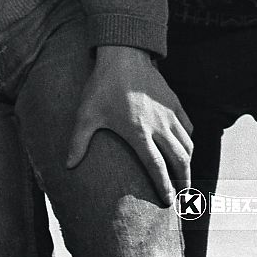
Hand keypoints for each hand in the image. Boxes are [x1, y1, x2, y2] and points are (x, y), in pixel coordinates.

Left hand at [65, 45, 192, 204]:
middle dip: (184, 181)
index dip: (164, 186)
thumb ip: (78, 142)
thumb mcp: (86, 114)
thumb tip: (68, 165)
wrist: (123, 55)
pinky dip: (189, 139)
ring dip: (188, 163)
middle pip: (180, 160)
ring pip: (187, 144)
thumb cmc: (102, 85)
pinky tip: (185, 145)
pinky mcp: (174, 102)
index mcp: (138, 133)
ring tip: (185, 175)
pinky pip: (187, 126)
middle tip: (183, 195)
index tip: (168, 202)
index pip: (157, 167)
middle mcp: (159, 127)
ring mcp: (169, 114)